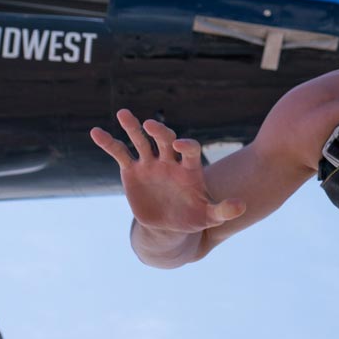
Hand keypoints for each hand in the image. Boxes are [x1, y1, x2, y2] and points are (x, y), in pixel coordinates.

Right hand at [90, 108, 246, 235]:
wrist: (168, 225)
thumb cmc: (192, 217)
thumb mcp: (209, 216)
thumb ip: (224, 210)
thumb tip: (243, 206)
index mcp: (189, 167)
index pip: (189, 150)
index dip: (186, 145)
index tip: (180, 145)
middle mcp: (169, 159)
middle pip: (164, 139)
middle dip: (159, 132)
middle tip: (150, 125)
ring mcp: (150, 163)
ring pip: (140, 140)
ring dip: (132, 127)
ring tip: (123, 113)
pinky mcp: (132, 170)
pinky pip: (120, 152)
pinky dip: (108, 142)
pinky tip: (96, 132)